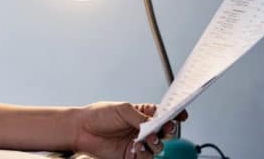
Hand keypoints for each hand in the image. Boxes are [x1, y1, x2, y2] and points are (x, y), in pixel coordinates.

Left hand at [73, 102, 187, 158]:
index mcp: (142, 113)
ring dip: (155, 143)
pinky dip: (145, 152)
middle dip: (167, 130)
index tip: (181, 115)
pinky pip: (146, 156)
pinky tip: (136, 147)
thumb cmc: (99, 115)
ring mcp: (139, 142)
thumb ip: (142, 117)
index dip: (174, 115)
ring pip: (158, 146)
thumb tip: (155, 123)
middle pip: (165, 132)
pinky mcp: (132, 154)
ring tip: (145, 139)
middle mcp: (143, 129)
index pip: (164, 114)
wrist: (82, 130)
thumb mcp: (123, 110)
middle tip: (165, 128)